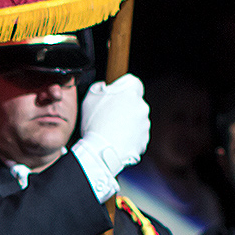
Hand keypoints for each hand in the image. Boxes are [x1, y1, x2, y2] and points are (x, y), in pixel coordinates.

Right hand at [70, 75, 150, 199]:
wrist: (101, 151)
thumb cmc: (96, 124)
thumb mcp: (90, 97)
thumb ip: (99, 87)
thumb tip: (103, 86)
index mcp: (131, 93)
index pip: (134, 82)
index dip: (124, 87)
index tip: (116, 94)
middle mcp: (142, 106)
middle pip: (135, 102)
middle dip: (125, 107)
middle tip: (109, 116)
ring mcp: (145, 125)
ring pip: (136, 120)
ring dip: (127, 123)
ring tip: (110, 130)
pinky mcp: (144, 140)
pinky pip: (136, 136)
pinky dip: (129, 137)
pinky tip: (116, 140)